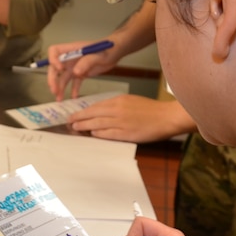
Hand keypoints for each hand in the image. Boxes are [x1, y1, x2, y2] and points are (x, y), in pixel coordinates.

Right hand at [46, 38, 121, 99]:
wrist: (115, 53)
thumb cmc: (107, 49)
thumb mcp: (97, 54)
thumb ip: (86, 62)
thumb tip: (75, 72)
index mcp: (72, 49)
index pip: (54, 51)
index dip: (53, 60)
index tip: (59, 69)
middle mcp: (70, 58)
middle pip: (55, 68)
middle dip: (53, 79)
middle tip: (54, 90)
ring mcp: (75, 67)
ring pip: (63, 78)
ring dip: (60, 88)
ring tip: (59, 99)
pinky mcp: (81, 74)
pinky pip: (74, 83)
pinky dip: (73, 90)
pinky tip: (74, 97)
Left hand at [68, 96, 195, 142]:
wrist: (165, 117)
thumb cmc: (150, 109)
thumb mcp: (131, 101)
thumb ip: (116, 106)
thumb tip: (102, 112)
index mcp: (119, 100)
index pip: (96, 106)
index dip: (83, 111)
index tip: (75, 114)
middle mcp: (117, 110)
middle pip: (93, 114)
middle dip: (79, 118)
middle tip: (69, 121)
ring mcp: (121, 122)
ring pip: (97, 124)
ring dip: (85, 126)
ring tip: (76, 128)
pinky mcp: (126, 133)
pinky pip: (108, 134)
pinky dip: (98, 134)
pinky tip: (92, 134)